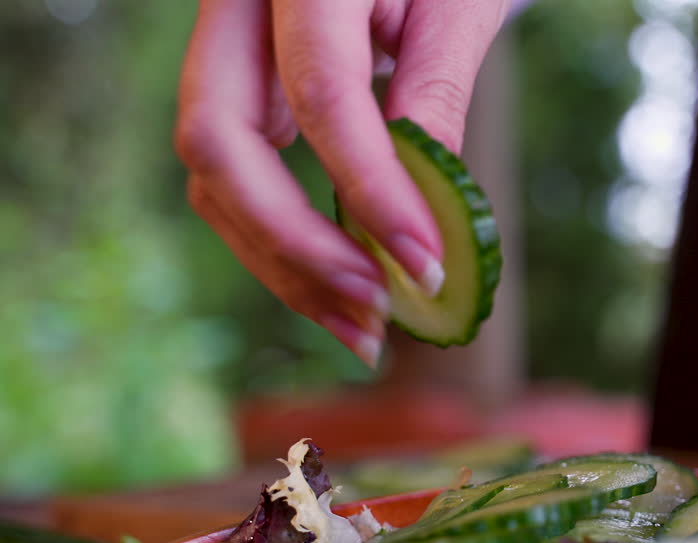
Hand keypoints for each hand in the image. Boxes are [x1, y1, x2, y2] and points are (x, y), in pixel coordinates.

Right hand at [175, 0, 507, 366]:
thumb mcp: (458, 2)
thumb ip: (437, 90)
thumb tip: (422, 214)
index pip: (320, 88)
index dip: (369, 188)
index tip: (425, 264)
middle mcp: (234, 3)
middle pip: (215, 138)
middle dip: (296, 245)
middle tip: (378, 313)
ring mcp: (220, 47)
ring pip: (212, 174)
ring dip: (285, 266)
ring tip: (366, 329)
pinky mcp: (232, 87)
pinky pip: (234, 176)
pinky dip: (282, 243)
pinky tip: (340, 288)